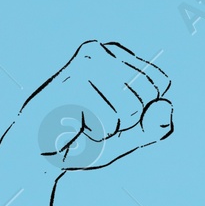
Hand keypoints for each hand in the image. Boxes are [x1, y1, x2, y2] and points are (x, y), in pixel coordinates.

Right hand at [15, 40, 173, 172]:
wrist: (38, 154)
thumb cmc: (85, 140)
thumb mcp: (131, 136)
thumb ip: (155, 125)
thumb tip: (166, 104)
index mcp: (118, 57)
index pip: (160, 82)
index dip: (144, 109)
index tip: (114, 111)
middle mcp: (102, 52)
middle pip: (148, 93)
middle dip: (128, 119)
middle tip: (96, 118)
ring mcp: (85, 63)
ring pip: (131, 107)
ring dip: (111, 127)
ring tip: (83, 120)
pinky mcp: (72, 81)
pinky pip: (109, 120)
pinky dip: (96, 132)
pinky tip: (72, 124)